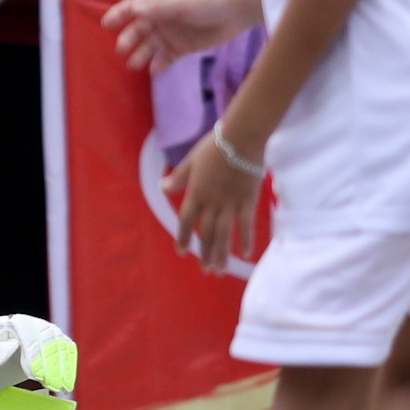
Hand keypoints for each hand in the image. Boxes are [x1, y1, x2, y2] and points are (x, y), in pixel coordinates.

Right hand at [103, 0, 261, 71]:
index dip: (119, 15)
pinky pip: (165, 58)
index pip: (133, 8)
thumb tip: (134, 10)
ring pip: (149, 46)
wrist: (233, 14)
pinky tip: (152, 70)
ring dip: (140, 54)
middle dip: (128, 39)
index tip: (106, 25)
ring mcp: (171, 34)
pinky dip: (158, 65)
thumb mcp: (179, 3)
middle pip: (138, 29)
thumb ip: (157, 8)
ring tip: (133, 64)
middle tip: (121, 49)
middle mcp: (162, 18)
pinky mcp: (182, 48)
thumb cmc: (205, 3)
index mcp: (158, 3)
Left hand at [164, 133, 261, 268]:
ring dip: (221, 254)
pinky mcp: (248, 201)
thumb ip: (178, 178)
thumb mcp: (191, 160)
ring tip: (220, 271)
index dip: (184, 238)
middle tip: (206, 271)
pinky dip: (246, 240)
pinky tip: (245, 254)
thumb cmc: (215, 145)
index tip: (182, 253)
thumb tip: (162, 187)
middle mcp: (212, 203)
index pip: (187, 221)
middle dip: (206, 254)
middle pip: (207, 233)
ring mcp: (231, 203)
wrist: (241, 138)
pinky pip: (246, 225)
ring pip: (224, 234)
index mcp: (196, 193)